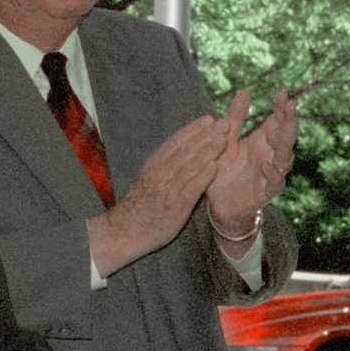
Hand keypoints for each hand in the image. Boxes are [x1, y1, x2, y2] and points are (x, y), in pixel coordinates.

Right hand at [92, 116, 226, 272]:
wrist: (125, 231)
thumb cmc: (140, 206)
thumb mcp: (148, 178)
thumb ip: (164, 165)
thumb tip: (183, 150)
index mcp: (154, 164)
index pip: (175, 142)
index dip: (193, 129)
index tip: (208, 119)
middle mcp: (160, 173)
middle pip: (186, 150)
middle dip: (206, 135)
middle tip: (224, 123)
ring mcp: (167, 189)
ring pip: (190, 166)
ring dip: (208, 151)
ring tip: (224, 140)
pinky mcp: (174, 206)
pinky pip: (191, 188)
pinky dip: (203, 177)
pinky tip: (215, 167)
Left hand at [206, 91, 298, 234]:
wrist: (217, 204)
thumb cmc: (224, 170)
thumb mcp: (226, 140)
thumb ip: (235, 119)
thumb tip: (244, 91)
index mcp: (262, 141)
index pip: (277, 121)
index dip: (282, 109)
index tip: (283, 94)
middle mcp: (270, 155)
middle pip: (286, 136)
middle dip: (289, 121)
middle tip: (290, 105)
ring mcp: (270, 174)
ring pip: (285, 158)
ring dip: (283, 145)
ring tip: (276, 132)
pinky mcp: (265, 192)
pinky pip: (276, 183)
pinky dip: (273, 173)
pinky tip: (266, 164)